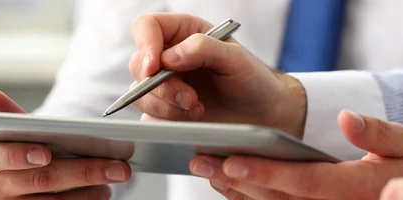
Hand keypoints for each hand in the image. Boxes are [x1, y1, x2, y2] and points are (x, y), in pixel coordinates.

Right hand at [0, 90, 131, 199]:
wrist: (15, 185)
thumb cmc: (19, 152)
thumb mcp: (14, 135)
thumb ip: (10, 117)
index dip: (20, 155)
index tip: (45, 153)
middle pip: (42, 180)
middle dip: (83, 171)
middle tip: (117, 166)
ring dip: (90, 190)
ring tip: (116, 175)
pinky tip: (104, 191)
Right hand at [129, 13, 306, 137]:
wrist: (262, 113)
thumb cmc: (252, 80)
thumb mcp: (235, 58)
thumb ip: (203, 48)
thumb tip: (168, 58)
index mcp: (183, 32)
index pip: (147, 28)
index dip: (145, 45)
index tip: (155, 67)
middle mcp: (169, 57)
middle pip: (139, 65)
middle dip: (163, 87)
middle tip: (191, 98)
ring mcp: (165, 85)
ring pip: (141, 94)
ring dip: (168, 106)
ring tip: (198, 109)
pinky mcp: (165, 111)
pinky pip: (149, 117)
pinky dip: (168, 121)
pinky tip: (193, 119)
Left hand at [189, 110, 402, 199]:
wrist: (401, 196)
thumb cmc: (398, 167)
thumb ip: (378, 133)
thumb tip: (347, 118)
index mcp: (356, 188)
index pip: (307, 182)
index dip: (268, 173)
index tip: (234, 159)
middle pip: (279, 199)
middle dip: (238, 182)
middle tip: (203, 162)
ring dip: (236, 192)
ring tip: (207, 169)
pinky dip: (247, 199)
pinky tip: (226, 183)